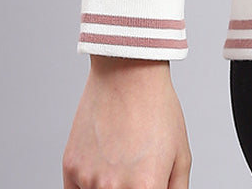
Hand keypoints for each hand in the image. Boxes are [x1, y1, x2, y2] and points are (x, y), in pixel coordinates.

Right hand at [62, 56, 191, 187]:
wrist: (128, 73)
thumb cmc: (157, 109)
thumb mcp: (181, 155)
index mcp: (146, 187)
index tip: (147, 184)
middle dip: (129, 188)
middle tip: (133, 172)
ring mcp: (88, 180)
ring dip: (109, 186)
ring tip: (121, 160)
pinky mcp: (70, 169)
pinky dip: (89, 184)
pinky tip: (104, 159)